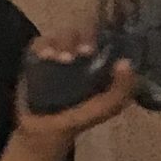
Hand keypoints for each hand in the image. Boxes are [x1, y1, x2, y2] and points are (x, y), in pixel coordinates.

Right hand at [11, 31, 135, 142]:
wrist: (45, 131)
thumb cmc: (78, 118)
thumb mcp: (105, 108)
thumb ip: (120, 91)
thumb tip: (125, 63)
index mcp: (101, 59)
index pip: (106, 34)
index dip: (104, 36)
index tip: (96, 51)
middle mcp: (80, 51)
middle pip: (83, 29)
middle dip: (83, 37)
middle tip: (81, 54)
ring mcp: (57, 53)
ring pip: (62, 34)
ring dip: (63, 43)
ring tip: (61, 60)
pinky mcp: (36, 58)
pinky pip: (39, 43)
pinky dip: (42, 46)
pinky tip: (45, 57)